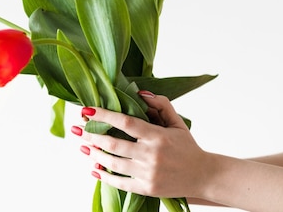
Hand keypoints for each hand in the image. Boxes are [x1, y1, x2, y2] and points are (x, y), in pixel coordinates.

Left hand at [72, 91, 209, 198]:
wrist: (205, 177)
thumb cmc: (188, 147)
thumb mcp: (177, 122)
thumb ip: (160, 104)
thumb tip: (140, 93)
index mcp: (158, 136)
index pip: (125, 123)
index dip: (104, 116)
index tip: (86, 110)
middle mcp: (151, 155)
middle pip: (113, 144)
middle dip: (91, 136)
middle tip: (78, 129)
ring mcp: (148, 174)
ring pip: (113, 163)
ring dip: (94, 154)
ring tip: (83, 147)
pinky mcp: (147, 189)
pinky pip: (120, 183)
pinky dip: (104, 177)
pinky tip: (94, 169)